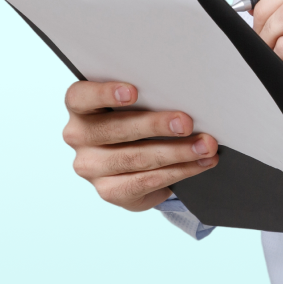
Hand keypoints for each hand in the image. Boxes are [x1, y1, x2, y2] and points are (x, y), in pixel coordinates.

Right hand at [62, 81, 218, 209]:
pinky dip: (177, 171)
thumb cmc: (135, 116)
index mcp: (80, 107)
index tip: (134, 92)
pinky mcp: (108, 191)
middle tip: (186, 123)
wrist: (133, 157)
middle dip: (156, 126)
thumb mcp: (135, 102)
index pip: (80, 97)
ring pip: (135, 159)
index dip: (105, 93)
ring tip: (204, 146)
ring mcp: (91, 167)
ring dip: (176, 152)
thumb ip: (146, 95)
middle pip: (115, 130)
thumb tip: (183, 92)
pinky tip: (198, 164)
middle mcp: (78, 137)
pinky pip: (145, 182)